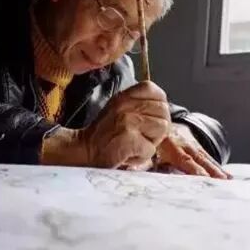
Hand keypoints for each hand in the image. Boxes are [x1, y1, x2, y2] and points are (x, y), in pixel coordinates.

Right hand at [40, 81, 169, 167]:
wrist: (85, 150)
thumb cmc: (105, 133)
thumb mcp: (119, 109)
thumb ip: (139, 104)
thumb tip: (164, 110)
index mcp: (125, 96)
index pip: (157, 93)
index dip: (160, 107)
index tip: (151, 119)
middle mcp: (126, 105)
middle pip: (163, 112)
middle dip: (158, 128)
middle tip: (142, 136)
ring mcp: (128, 122)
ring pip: (162, 129)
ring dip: (151, 142)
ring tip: (135, 144)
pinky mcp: (129, 140)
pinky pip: (151, 149)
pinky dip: (142, 156)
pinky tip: (129, 154)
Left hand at [152, 123, 231, 178]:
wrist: (163, 123)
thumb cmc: (154, 141)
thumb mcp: (149, 150)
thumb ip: (148, 162)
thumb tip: (142, 174)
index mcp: (172, 147)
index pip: (185, 159)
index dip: (195, 169)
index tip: (203, 178)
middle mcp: (186, 146)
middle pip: (200, 159)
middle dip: (211, 170)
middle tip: (221, 181)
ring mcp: (194, 146)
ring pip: (207, 159)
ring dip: (218, 170)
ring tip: (227, 180)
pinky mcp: (199, 148)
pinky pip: (209, 158)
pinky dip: (218, 167)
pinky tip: (227, 176)